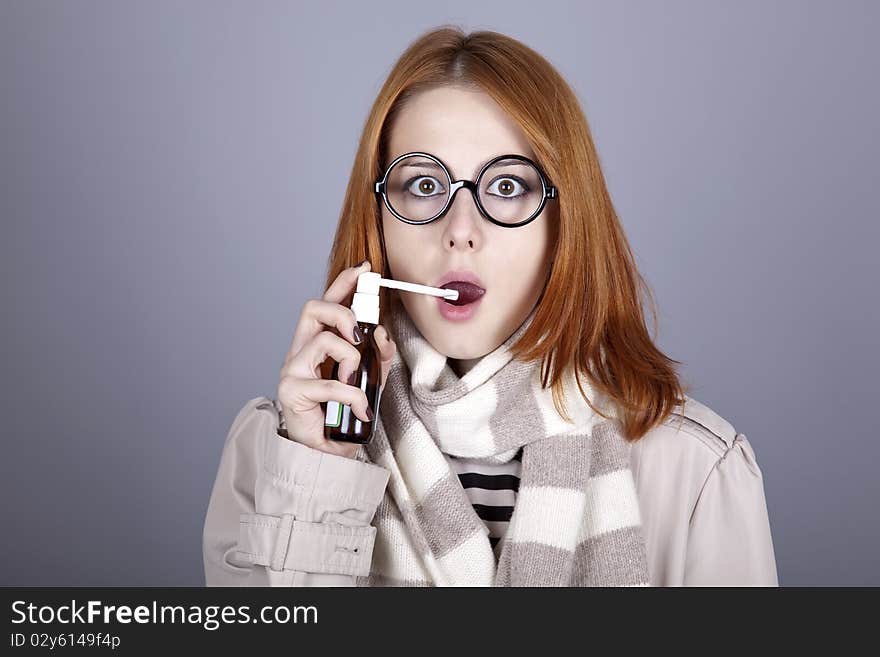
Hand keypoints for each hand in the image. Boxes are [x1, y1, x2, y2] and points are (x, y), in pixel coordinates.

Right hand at [276, 261, 395, 458]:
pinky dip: (354, 396)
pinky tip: (361, 409)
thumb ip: (377, 355)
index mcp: (315, 344)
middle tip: (360, 336)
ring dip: (352, 360)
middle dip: (343, 313)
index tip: (364, 270)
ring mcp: (292, 370)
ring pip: (325, 342)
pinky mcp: (292, 391)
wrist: (322, 452)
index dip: (343, 283)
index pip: (326, 303)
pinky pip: (331, 383)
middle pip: (314, 309)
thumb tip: (381, 333)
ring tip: (357, 382)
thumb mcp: (368, 378)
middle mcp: (299, 351)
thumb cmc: (341, 413)